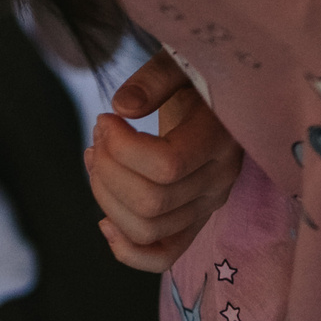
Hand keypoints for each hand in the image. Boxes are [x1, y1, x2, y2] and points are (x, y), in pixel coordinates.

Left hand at [85, 50, 243, 271]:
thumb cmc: (197, 76)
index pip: (167, 167)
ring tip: (97, 161)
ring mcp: (209, 205)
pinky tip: (105, 223)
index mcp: (223, 138)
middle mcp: (221, 179)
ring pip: (148, 230)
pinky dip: (127, 250)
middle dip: (108, 171)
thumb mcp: (180, 64)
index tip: (106, 119)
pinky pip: (163, 256)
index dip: (122, 149)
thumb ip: (154, 79)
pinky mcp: (195, 220)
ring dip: (106, 199)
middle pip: (151, 203)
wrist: (220, 98)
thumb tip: (123, 109)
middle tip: (98, 138)